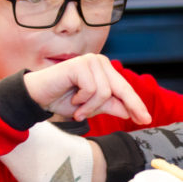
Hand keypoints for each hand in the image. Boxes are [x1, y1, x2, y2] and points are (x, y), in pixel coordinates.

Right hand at [23, 54, 150, 124]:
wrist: (37, 96)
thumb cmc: (62, 99)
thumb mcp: (90, 106)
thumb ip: (109, 106)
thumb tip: (129, 111)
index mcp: (104, 70)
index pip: (124, 88)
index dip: (136, 104)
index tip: (145, 119)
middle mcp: (100, 62)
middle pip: (121, 88)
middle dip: (129, 106)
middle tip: (137, 120)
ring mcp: (90, 61)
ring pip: (105, 92)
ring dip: (91, 107)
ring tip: (79, 110)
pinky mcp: (80, 65)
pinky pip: (92, 90)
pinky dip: (83, 100)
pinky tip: (72, 99)